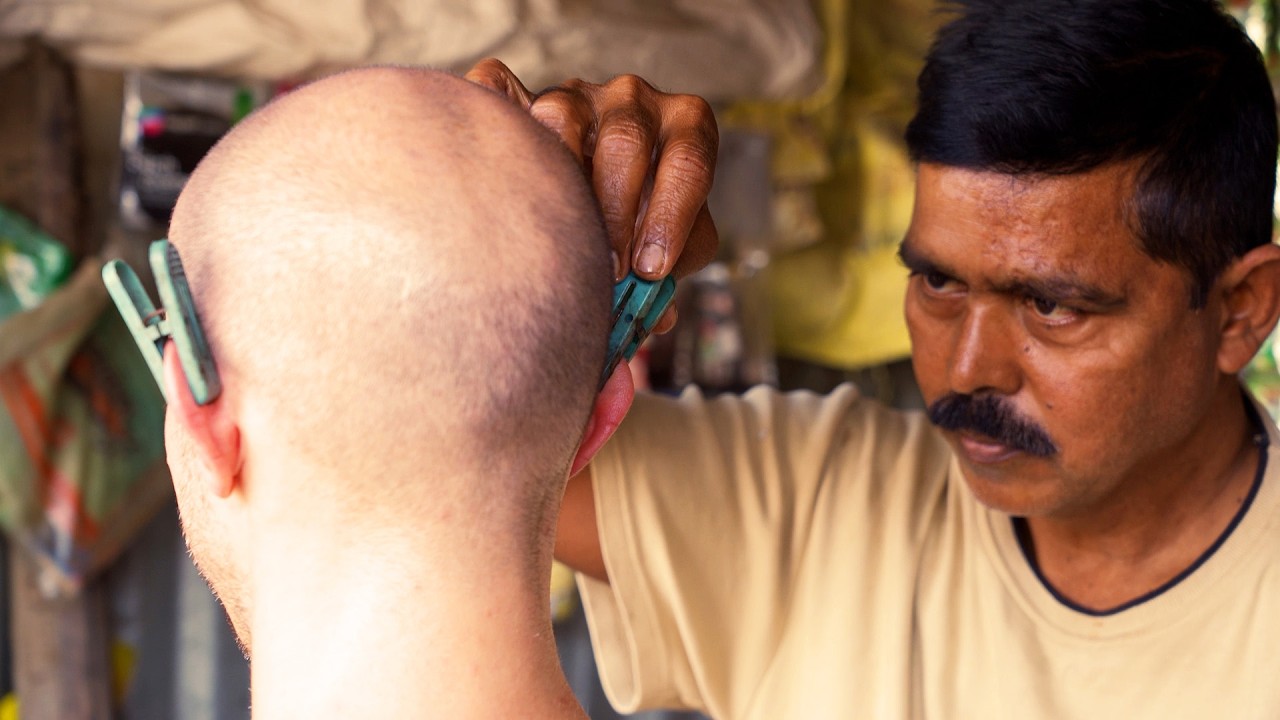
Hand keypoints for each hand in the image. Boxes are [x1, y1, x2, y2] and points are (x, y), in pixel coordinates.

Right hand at [465, 58, 718, 284]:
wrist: (592, 200)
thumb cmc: (638, 228)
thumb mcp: (668, 249)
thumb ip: (669, 278)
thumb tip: (655, 318)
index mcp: (683, 127)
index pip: (690, 159)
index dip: (673, 216)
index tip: (650, 270)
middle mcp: (630, 100)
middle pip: (627, 138)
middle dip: (617, 211)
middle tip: (606, 269)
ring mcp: (573, 93)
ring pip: (561, 112)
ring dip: (560, 181)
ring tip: (556, 236)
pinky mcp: (518, 92)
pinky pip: (497, 86)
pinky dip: (492, 116)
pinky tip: (493, 166)